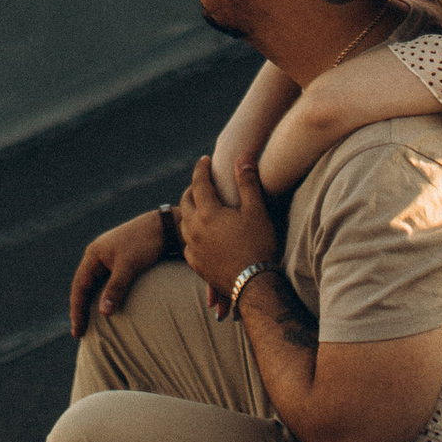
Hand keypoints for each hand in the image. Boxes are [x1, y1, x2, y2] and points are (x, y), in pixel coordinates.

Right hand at [68, 207, 167, 337]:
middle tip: (79, 332)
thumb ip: (115, 288)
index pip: (79, 286)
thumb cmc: (145, 243)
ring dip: (90, 304)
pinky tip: (106, 308)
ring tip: (89, 324)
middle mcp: (97, 256)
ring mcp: (107, 258)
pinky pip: (105, 283)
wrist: (164, 226)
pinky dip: (102, 297)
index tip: (77, 330)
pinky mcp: (119, 262)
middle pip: (83, 287)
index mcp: (93, 254)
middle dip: (80, 309)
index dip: (76, 309)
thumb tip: (103, 313)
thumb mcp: (128, 266)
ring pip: (94, 285)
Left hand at [180, 153, 278, 299]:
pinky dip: (191, 233)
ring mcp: (193, 249)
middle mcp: (194, 229)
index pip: (199, 183)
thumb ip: (247, 182)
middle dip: (192, 188)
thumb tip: (242, 157)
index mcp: (207, 213)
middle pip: (186, 202)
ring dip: (190, 211)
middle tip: (200, 181)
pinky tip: (199, 235)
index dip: (202, 168)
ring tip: (199, 205)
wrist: (253, 285)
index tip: (205, 159)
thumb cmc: (257, 244)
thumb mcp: (256, 210)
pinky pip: (188, 244)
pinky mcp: (196, 265)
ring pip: (184, 223)